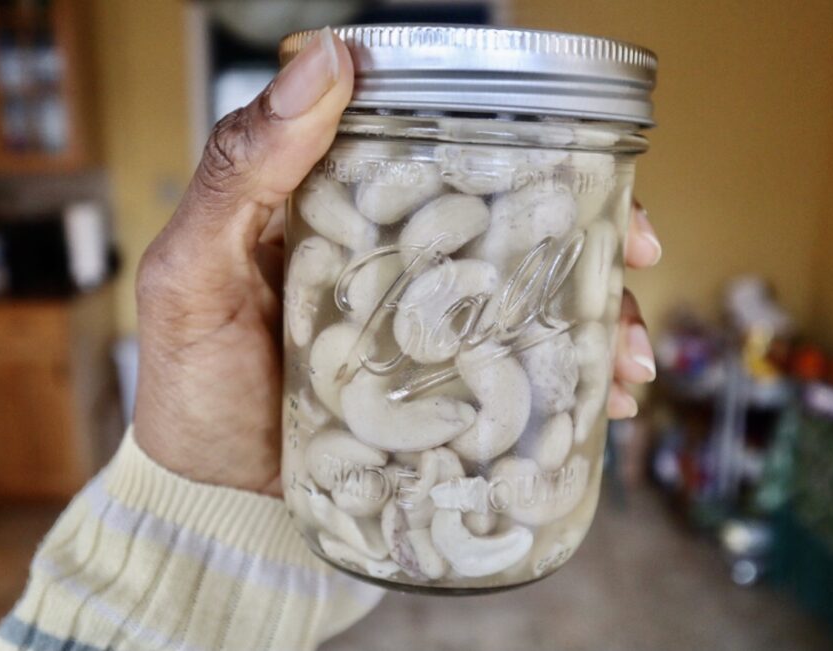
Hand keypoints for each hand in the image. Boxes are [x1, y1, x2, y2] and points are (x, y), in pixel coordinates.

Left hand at [132, 28, 660, 493]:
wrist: (207, 492)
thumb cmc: (191, 377)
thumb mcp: (195, 267)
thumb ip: (242, 168)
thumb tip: (327, 58)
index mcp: (350, 213)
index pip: (449, 160)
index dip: (527, 153)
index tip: (585, 167)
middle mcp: (399, 265)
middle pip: (511, 230)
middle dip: (588, 238)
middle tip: (641, 253)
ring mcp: (424, 334)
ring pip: (529, 304)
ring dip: (598, 319)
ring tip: (631, 359)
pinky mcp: (439, 398)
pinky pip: (517, 381)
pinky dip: (570, 388)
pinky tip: (607, 403)